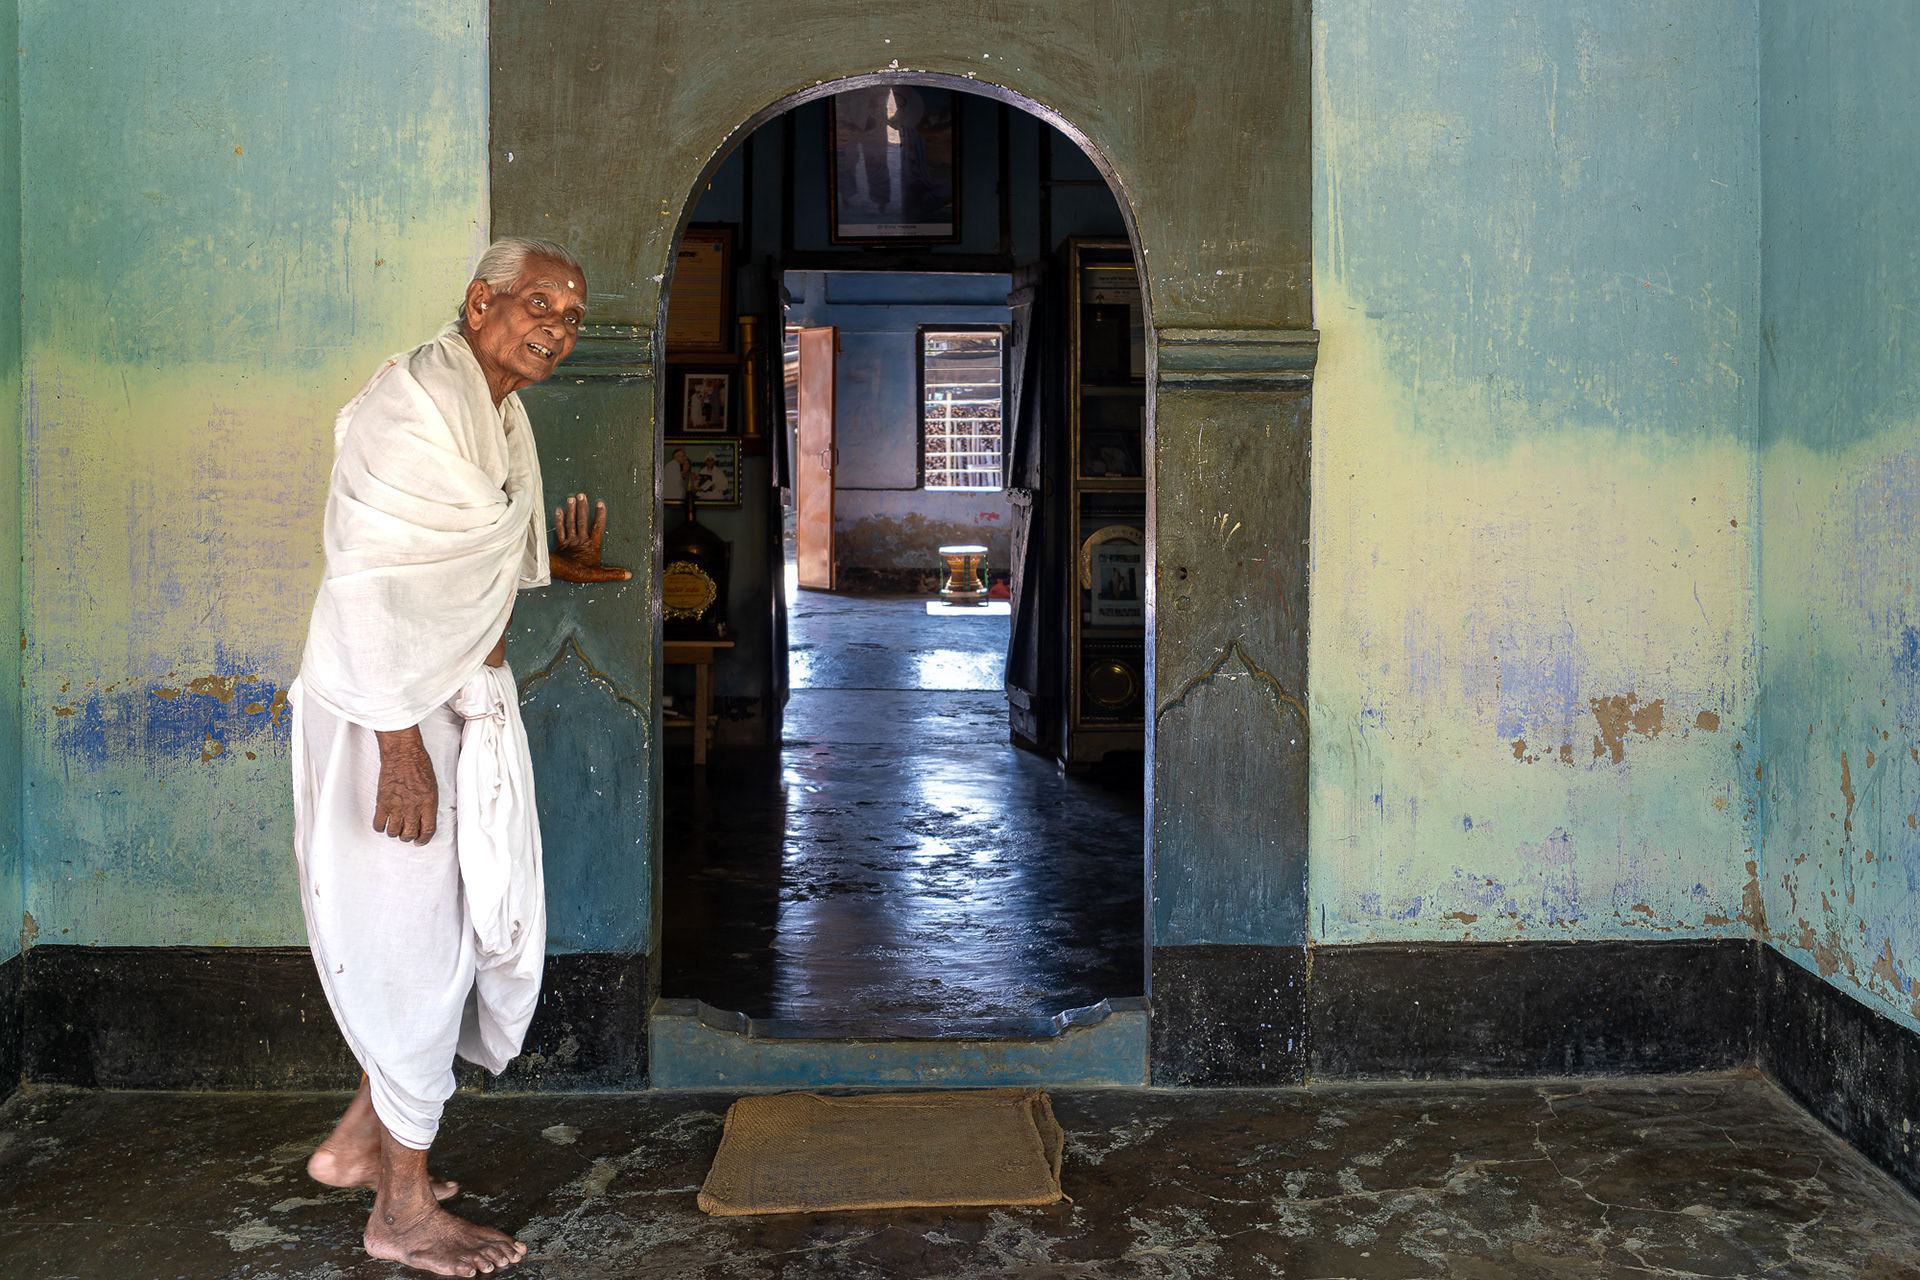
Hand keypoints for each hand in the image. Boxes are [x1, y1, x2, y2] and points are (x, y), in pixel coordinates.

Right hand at [372, 726, 438, 843]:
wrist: (403, 754)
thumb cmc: (419, 766)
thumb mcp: (432, 787)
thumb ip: (429, 805)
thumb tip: (424, 819)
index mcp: (428, 804)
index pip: (427, 830)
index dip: (423, 839)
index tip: (419, 841)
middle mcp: (413, 808)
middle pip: (409, 834)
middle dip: (408, 836)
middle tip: (406, 833)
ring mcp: (396, 806)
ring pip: (394, 832)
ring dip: (394, 832)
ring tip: (395, 826)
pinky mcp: (382, 803)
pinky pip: (379, 824)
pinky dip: (380, 827)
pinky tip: (383, 822)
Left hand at [550, 492, 631, 583]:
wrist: (563, 573)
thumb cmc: (581, 573)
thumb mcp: (600, 575)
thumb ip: (613, 573)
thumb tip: (628, 575)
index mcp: (592, 545)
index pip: (597, 527)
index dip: (599, 515)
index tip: (600, 503)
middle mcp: (581, 540)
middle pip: (582, 521)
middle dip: (582, 508)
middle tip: (582, 495)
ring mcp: (570, 541)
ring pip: (571, 523)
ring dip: (571, 510)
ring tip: (571, 498)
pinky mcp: (561, 544)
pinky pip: (560, 530)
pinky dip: (558, 520)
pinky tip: (558, 510)